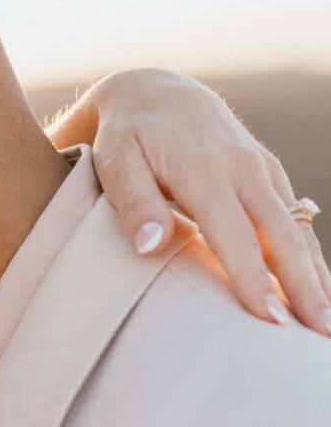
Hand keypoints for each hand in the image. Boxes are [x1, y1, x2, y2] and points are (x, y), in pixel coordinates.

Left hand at [66, 68, 329, 333]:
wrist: (157, 93)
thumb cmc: (128, 138)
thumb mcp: (116, 163)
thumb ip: (134, 205)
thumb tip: (151, 246)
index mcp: (206, 169)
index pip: (235, 234)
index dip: (253, 278)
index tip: (268, 320)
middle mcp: (245, 169)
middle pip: (281, 236)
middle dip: (304, 287)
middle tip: (321, 333)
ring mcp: (263, 171)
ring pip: (297, 230)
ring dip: (317, 277)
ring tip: (328, 326)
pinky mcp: (270, 177)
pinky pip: (296, 222)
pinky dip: (310, 258)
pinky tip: (320, 293)